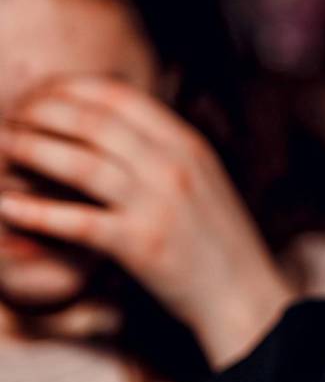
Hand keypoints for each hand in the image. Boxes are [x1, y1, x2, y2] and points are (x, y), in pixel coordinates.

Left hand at [0, 77, 293, 368]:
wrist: (242, 292)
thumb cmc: (215, 236)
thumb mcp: (201, 177)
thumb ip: (162, 148)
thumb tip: (109, 122)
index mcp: (188, 143)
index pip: (118, 97)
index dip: (69, 89)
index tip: (38, 95)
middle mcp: (174, 166)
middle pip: (93, 123)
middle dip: (40, 114)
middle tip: (11, 118)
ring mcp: (157, 204)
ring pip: (80, 163)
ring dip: (30, 151)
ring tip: (1, 148)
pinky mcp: (139, 245)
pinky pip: (75, 220)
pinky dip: (34, 211)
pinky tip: (5, 205)